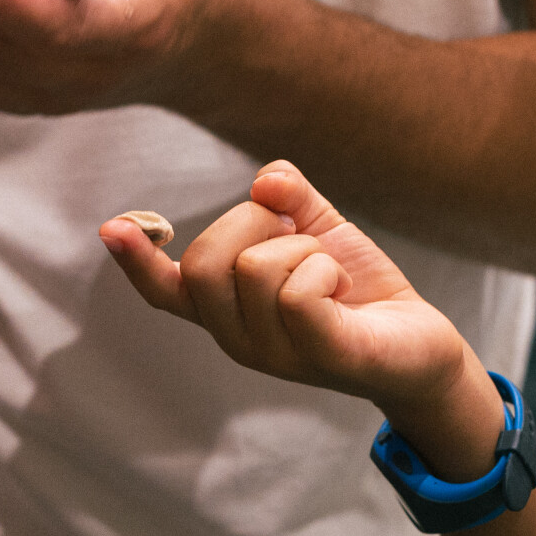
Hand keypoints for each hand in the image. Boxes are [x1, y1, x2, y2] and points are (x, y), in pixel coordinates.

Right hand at [102, 162, 495, 448]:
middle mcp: (240, 338)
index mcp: (228, 310)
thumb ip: (289, 199)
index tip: (112, 226)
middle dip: (252, 223)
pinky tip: (342, 289)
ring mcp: (276, 354)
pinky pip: (297, 293)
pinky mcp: (321, 356)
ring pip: (256, 267)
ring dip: (306, 248)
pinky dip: (324, 269)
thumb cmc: (360, 291)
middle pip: (206, 260)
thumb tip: (266, 179)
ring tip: (331, 275)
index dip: (137, 260)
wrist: (423, 346)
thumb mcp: (320, 231)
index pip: (167, 291)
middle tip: (297, 239)